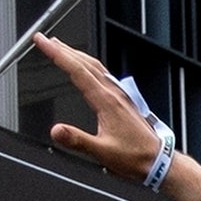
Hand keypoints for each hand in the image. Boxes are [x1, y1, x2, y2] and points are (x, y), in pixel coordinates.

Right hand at [37, 34, 166, 181]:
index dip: (57, 54)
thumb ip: (78, 141)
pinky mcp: (124, 101)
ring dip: (76, 55)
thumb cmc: (135, 157)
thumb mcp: (102, 152)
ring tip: (61, 48)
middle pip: (85, 63)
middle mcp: (114, 94)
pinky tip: (87, 69)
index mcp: (107, 102)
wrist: (158, 160)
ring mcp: (120, 96)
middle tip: (46, 40)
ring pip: (95, 67)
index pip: (76, 70)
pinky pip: (103, 75)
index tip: (42, 42)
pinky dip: (88, 66)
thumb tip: (56, 130)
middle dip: (63, 49)